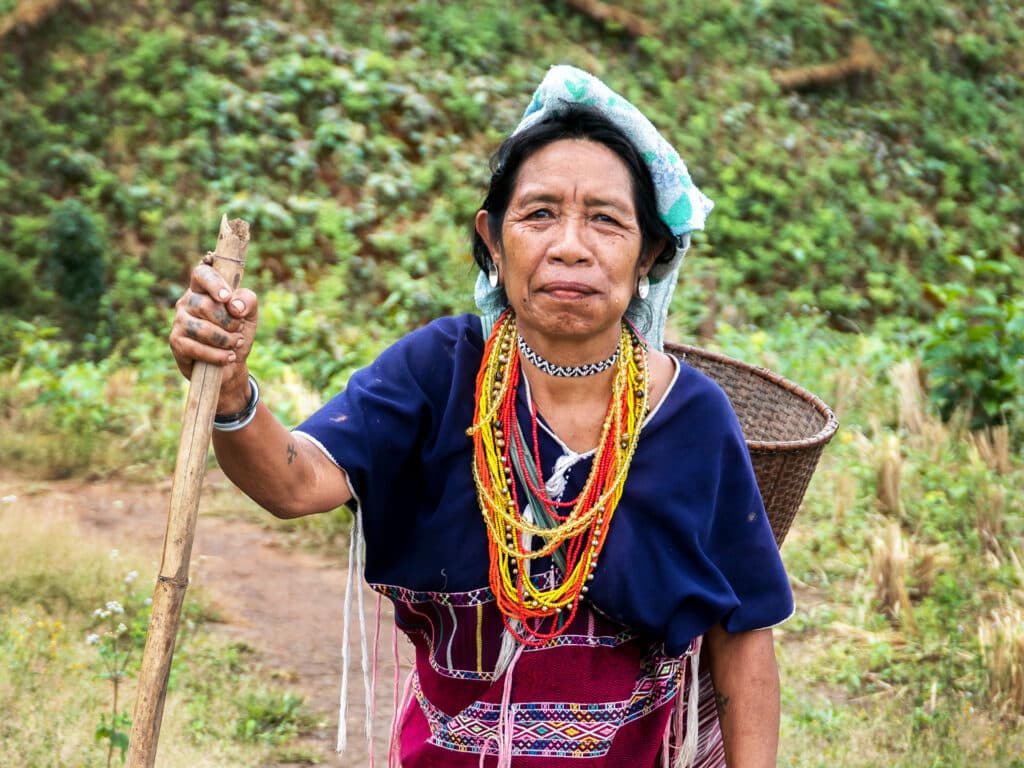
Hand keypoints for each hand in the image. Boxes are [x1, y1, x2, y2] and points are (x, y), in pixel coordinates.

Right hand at [169, 261, 258, 412]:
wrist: (231, 364)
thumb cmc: (238, 333)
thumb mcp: (250, 314)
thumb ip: (248, 301)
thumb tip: (234, 306)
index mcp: (203, 289)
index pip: (202, 274)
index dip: (213, 283)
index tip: (227, 297)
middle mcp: (187, 302)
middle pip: (206, 305)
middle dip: (230, 322)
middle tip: (238, 331)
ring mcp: (179, 321)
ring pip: (203, 329)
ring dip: (226, 340)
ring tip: (235, 344)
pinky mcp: (176, 342)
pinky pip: (197, 348)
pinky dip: (218, 355)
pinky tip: (228, 357)